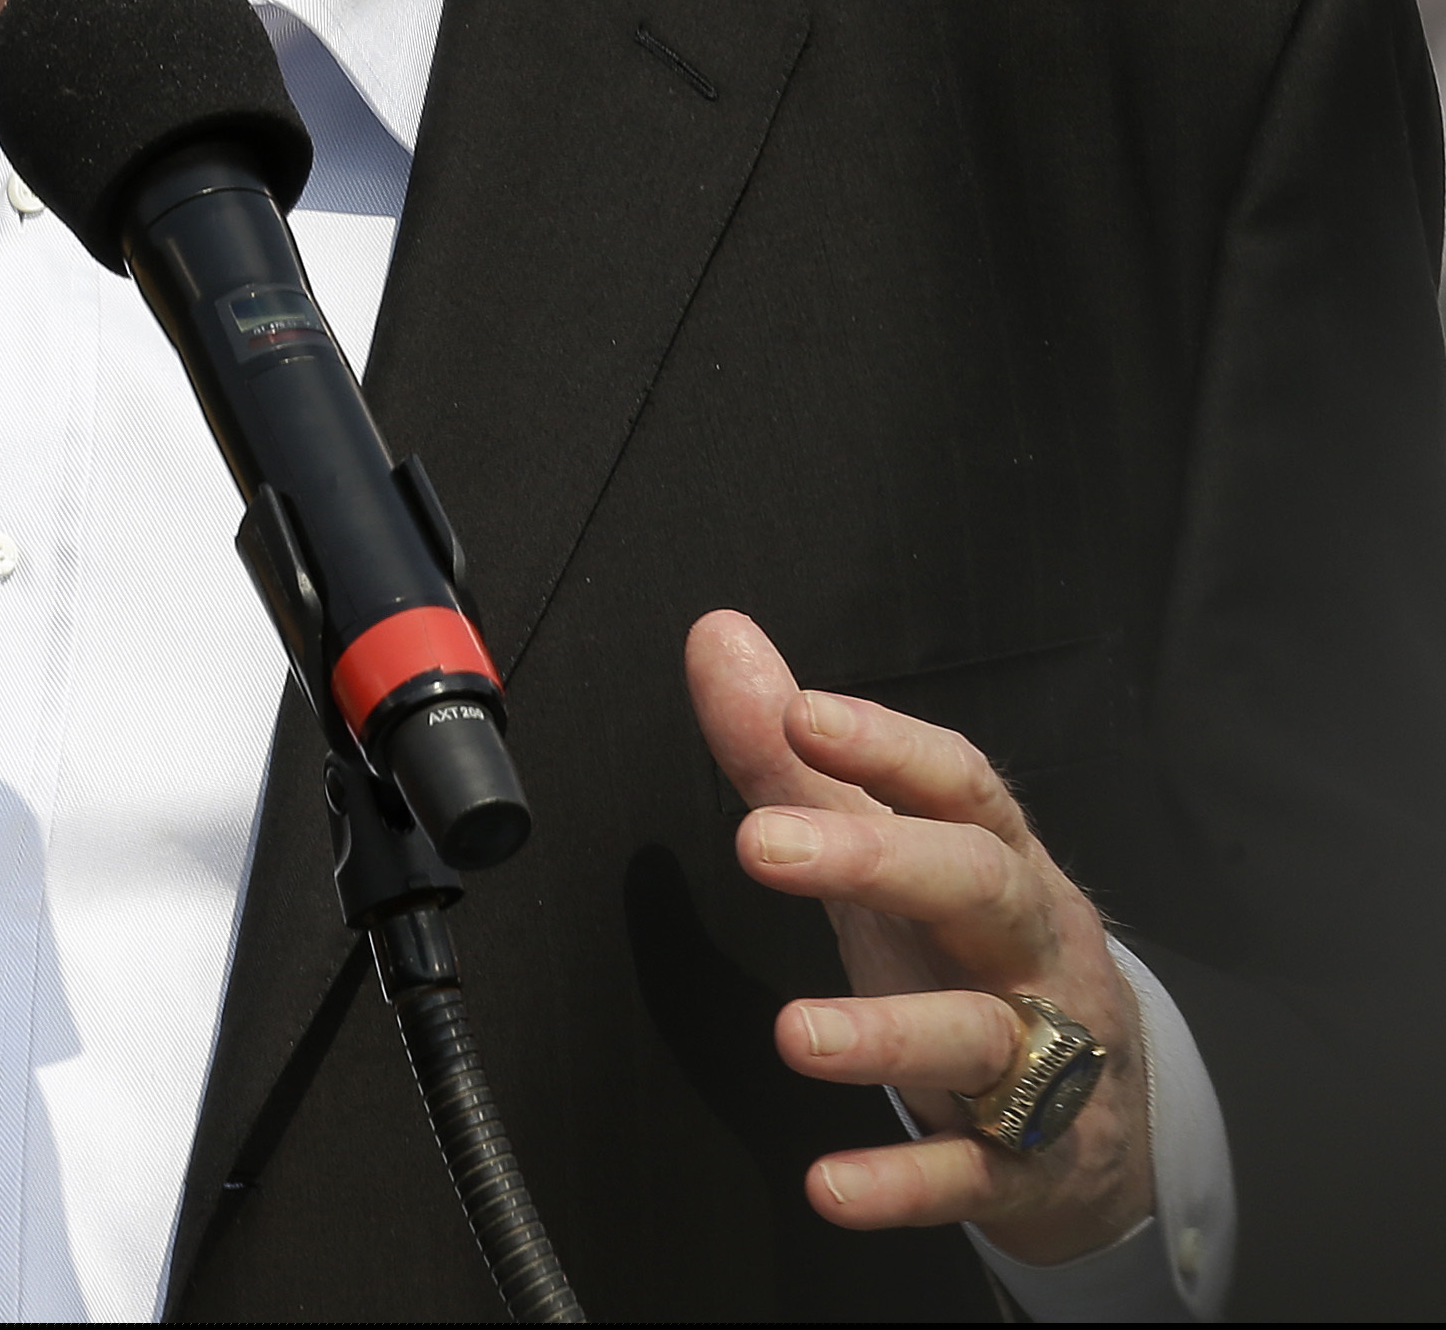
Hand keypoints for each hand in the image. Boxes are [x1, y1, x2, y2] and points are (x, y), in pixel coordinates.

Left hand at [687, 610, 1149, 1264]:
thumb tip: (717, 637)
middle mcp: (1029, 951)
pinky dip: (904, 1182)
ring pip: (980, 1037)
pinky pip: (971, 1174)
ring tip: (794, 1034)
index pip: (960, 785)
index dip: (887, 745)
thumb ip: (796, 757)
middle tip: (763, 843)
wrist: (1107, 1117)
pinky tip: (832, 1186)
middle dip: (880, 861)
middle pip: (978, 889)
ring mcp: (1041, 1062)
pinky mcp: (1026, 1165)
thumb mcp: (889, 852)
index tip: (800, 714)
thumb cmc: (969, 953)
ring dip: (887, 1034)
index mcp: (999, 862)